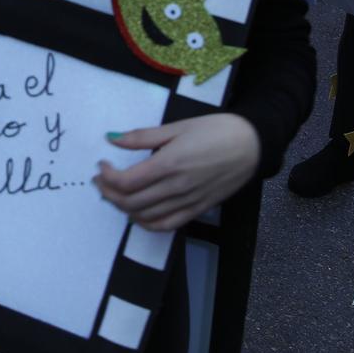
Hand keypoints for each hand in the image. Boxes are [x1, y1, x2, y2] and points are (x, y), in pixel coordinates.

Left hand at [94, 114, 262, 231]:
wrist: (252, 145)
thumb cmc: (216, 130)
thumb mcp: (177, 127)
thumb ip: (142, 136)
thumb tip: (112, 139)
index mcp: (169, 164)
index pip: (125, 182)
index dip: (107, 177)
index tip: (102, 165)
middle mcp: (176, 187)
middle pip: (130, 202)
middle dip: (108, 193)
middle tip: (102, 180)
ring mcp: (187, 202)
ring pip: (145, 217)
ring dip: (124, 208)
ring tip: (116, 194)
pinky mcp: (197, 210)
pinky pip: (166, 225)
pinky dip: (146, 223)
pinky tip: (138, 213)